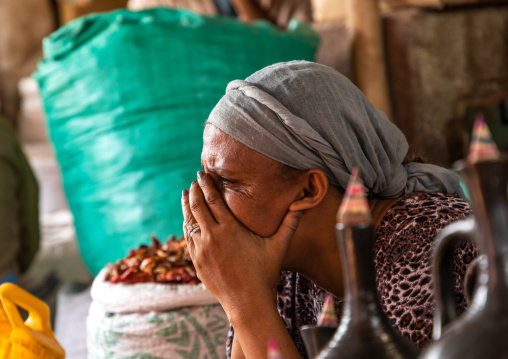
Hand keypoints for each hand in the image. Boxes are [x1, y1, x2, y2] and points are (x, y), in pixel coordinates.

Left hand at [181, 171, 301, 319]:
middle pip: (197, 206)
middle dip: (194, 190)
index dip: (206, 184)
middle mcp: (212, 237)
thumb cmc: (265, 274)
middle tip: (194, 180)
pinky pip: (188, 238)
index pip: (213, 199)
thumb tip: (303, 203)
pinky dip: (186, 224)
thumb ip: (290, 223)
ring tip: (185, 194)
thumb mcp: (279, 246)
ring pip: (189, 221)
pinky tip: (187, 220)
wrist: (248, 303)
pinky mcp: (197, 262)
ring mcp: (201, 250)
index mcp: (230, 229)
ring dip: (186, 205)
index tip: (203, 174)